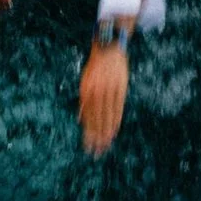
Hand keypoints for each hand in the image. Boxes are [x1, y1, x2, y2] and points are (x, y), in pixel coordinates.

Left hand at [78, 37, 129, 153]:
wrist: (109, 48)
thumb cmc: (95, 67)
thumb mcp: (84, 82)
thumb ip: (83, 101)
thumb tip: (80, 119)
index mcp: (86, 92)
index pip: (87, 118)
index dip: (88, 133)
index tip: (88, 146)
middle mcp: (97, 92)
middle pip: (97, 119)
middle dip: (97, 137)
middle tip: (97, 151)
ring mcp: (109, 89)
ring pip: (108, 115)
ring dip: (107, 132)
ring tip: (106, 145)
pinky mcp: (120, 87)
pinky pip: (119, 107)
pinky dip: (116, 119)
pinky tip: (115, 130)